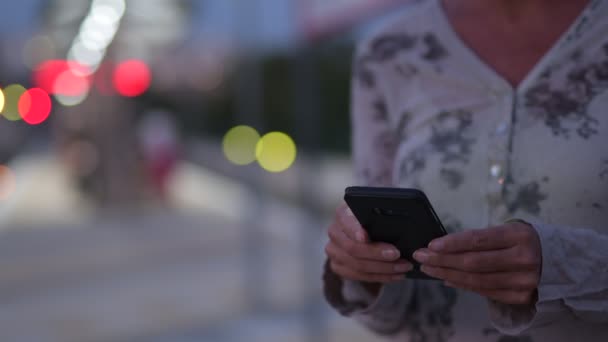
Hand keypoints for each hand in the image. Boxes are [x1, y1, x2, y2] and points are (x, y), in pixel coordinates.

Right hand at [325, 203, 412, 294]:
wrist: (362, 229)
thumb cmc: (374, 219)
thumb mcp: (377, 213)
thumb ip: (381, 217)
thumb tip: (399, 225)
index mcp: (343, 214)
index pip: (347, 222)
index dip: (355, 231)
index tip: (366, 237)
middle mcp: (335, 232)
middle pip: (352, 248)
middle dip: (376, 253)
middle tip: (397, 254)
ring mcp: (334, 251)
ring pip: (356, 265)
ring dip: (383, 269)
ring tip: (403, 267)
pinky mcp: (338, 266)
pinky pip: (358, 276)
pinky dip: (379, 277)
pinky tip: (395, 275)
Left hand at [413, 221, 541, 304]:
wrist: (557, 261)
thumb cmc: (523, 241)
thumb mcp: (508, 230)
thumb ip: (480, 239)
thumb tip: (444, 247)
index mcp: (518, 236)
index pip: (478, 240)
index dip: (452, 243)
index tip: (431, 245)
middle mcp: (523, 258)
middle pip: (473, 262)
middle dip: (442, 260)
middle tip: (421, 257)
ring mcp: (523, 281)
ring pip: (476, 280)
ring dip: (447, 274)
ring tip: (429, 268)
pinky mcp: (520, 296)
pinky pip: (484, 291)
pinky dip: (463, 285)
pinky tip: (447, 279)